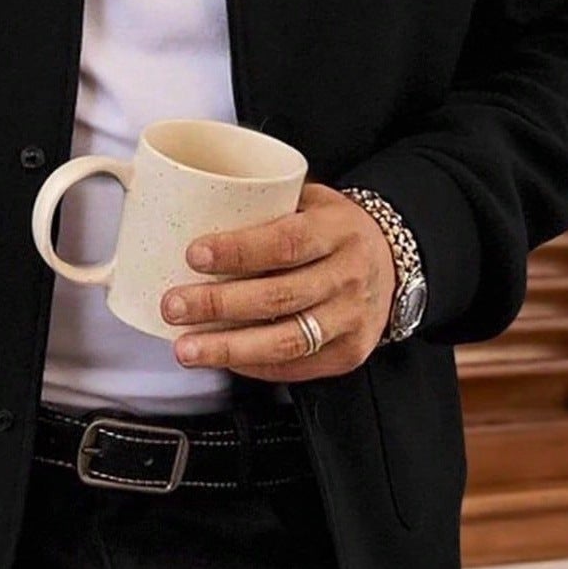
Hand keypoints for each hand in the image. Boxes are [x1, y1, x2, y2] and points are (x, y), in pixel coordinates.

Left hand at [160, 181, 397, 379]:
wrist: (394, 262)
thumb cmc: (334, 230)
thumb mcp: (310, 201)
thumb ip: (263, 203)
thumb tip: (188, 203)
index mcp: (338, 231)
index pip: (286, 243)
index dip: (238, 251)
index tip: (194, 255)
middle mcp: (349, 276)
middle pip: (279, 297)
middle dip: (218, 305)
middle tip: (173, 306)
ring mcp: (351, 319)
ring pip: (286, 342)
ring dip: (228, 348)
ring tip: (186, 348)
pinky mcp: (348, 354)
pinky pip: (295, 367)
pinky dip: (252, 365)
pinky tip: (221, 358)